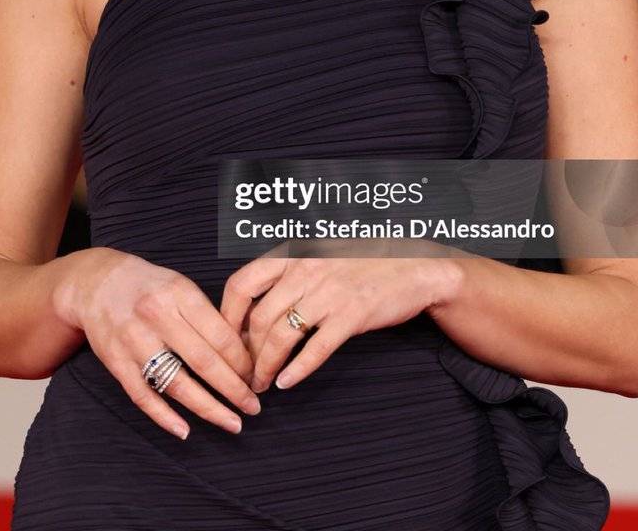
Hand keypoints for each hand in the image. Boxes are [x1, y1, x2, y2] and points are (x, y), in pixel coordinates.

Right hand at [60, 249, 261, 439]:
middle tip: (253, 407)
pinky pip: (143, 395)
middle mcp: (157, 317)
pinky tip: (184, 430)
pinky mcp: (116, 362)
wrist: (97, 284)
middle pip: (203, 361)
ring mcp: (134, 341)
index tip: (255, 376)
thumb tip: (241, 351)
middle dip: (233, 389)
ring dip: (208, 408)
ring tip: (232, 422)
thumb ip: (206, 315)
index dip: (242, 361)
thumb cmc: (149, 285)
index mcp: (179, 294)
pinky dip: (164, 417)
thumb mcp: (180, 286)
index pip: (220, 335)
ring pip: (176, 383)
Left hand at [219, 240, 455, 393]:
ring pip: (281, 336)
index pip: (242, 283)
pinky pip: (315, 349)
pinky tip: (287, 383)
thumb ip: (287, 275)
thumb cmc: (362, 263)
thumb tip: (251, 310)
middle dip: (245, 353)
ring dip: (266, 367)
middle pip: (258, 318)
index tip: (223, 340)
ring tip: (262, 384)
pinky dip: (297, 371)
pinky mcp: (351, 315)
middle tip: (244, 373)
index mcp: (293, 253)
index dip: (226, 316)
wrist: (413, 267)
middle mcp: (306, 270)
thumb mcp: (319, 255)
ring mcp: (329, 292)